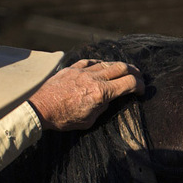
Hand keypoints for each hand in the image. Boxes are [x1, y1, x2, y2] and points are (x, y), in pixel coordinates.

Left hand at [28, 59, 144, 130]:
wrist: (40, 109)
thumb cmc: (63, 118)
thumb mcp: (89, 120)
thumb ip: (102, 108)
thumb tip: (109, 99)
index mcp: (101, 93)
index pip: (129, 83)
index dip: (140, 86)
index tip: (142, 90)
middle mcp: (94, 79)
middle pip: (122, 68)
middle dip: (134, 72)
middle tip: (138, 77)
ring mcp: (83, 71)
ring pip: (108, 63)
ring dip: (119, 67)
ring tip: (124, 71)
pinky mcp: (73, 67)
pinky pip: (92, 61)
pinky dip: (101, 64)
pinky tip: (103, 67)